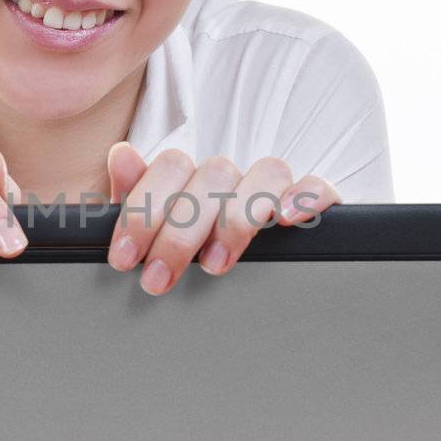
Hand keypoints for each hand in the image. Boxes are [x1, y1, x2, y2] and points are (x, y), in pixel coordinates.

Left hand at [104, 142, 340, 295]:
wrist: (238, 285)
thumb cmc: (184, 256)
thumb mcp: (151, 233)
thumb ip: (137, 197)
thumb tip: (122, 155)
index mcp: (191, 177)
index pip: (172, 165)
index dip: (144, 210)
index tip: (124, 258)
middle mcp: (233, 177)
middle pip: (213, 174)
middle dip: (179, 232)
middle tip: (157, 278)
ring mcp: (273, 188)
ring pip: (266, 173)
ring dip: (237, 219)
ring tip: (212, 266)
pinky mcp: (313, 204)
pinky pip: (319, 186)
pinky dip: (304, 197)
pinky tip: (283, 221)